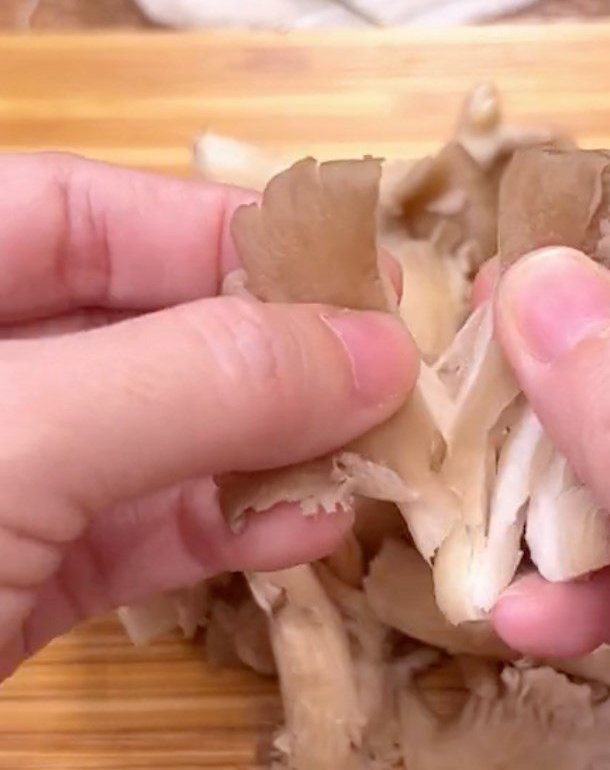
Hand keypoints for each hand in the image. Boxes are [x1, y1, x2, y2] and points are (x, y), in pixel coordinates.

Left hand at [0, 154, 417, 678]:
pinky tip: (311, 531)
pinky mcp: (30, 577)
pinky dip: (238, 529)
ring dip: (279, 449)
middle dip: (276, 351)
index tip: (358, 274)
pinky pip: (155, 529)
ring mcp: (6, 478)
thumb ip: (197, 379)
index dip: (232, 232)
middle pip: (151, 326)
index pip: (94, 211)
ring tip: (374, 457)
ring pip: (170, 434)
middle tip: (391, 374)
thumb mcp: (10, 439)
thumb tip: (375, 349)